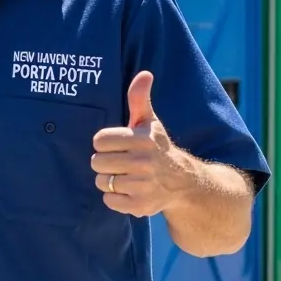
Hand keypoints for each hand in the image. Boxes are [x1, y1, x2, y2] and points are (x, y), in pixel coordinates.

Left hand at [91, 71, 192, 216]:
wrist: (183, 183)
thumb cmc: (158, 148)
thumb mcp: (149, 122)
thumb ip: (139, 98)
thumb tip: (144, 74)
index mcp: (141, 139)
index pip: (99, 140)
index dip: (105, 143)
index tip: (119, 145)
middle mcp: (143, 162)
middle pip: (97, 162)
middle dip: (106, 162)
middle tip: (122, 162)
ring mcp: (142, 185)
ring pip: (102, 181)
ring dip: (109, 180)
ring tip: (126, 176)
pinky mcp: (140, 206)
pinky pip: (109, 201)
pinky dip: (115, 198)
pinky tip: (130, 190)